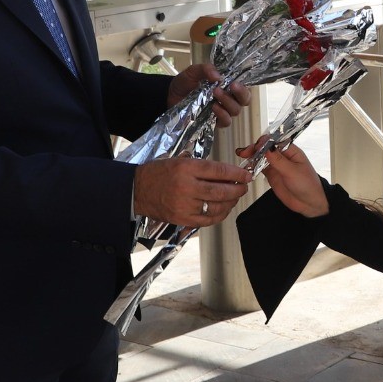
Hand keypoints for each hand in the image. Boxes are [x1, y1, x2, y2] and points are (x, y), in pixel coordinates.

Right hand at [132, 156, 249, 225]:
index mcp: (186, 168)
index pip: (219, 170)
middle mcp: (186, 187)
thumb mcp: (181, 161)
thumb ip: (204, 168)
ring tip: (235, 197)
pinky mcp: (182, 219)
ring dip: (231, 202)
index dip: (236, 174)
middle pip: (221, 191)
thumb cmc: (159, 173)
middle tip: (244, 187)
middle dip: (237, 189)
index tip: (246, 175)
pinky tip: (224, 208)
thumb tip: (229, 173)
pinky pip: (208, 220)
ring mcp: (184, 206)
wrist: (137, 190)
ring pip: (217, 207)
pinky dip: (220, 215)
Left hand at [170, 63, 249, 124]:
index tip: (236, 82)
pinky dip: (222, 114)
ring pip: (236, 110)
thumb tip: (218, 76)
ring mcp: (222, 111)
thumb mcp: (193, 71)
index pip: (244, 86)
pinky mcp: (214, 122)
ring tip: (215, 93)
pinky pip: (225, 121)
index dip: (245, 85)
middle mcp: (228, 99)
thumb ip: (205, 69)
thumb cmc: (185, 83)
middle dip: (241, 93)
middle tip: (231, 86)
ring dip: (228, 102)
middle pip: (245, 100)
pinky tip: (214, 107)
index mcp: (227, 85)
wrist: (170, 96)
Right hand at [250, 144, 329, 218]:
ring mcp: (277, 166)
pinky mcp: (272, 175)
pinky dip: (252, 166)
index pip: (275, 141)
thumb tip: (267, 146)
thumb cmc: (308, 185)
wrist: (309, 203)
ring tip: (242, 156)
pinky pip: (260, 168)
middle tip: (245, 152)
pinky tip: (246, 167)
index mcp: (291, 151)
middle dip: (255, 148)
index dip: (264, 142)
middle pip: (266, 148)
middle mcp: (283, 156)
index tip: (256, 146)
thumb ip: (278, 160)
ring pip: (261, 157)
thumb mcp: (292, 171)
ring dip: (252, 156)